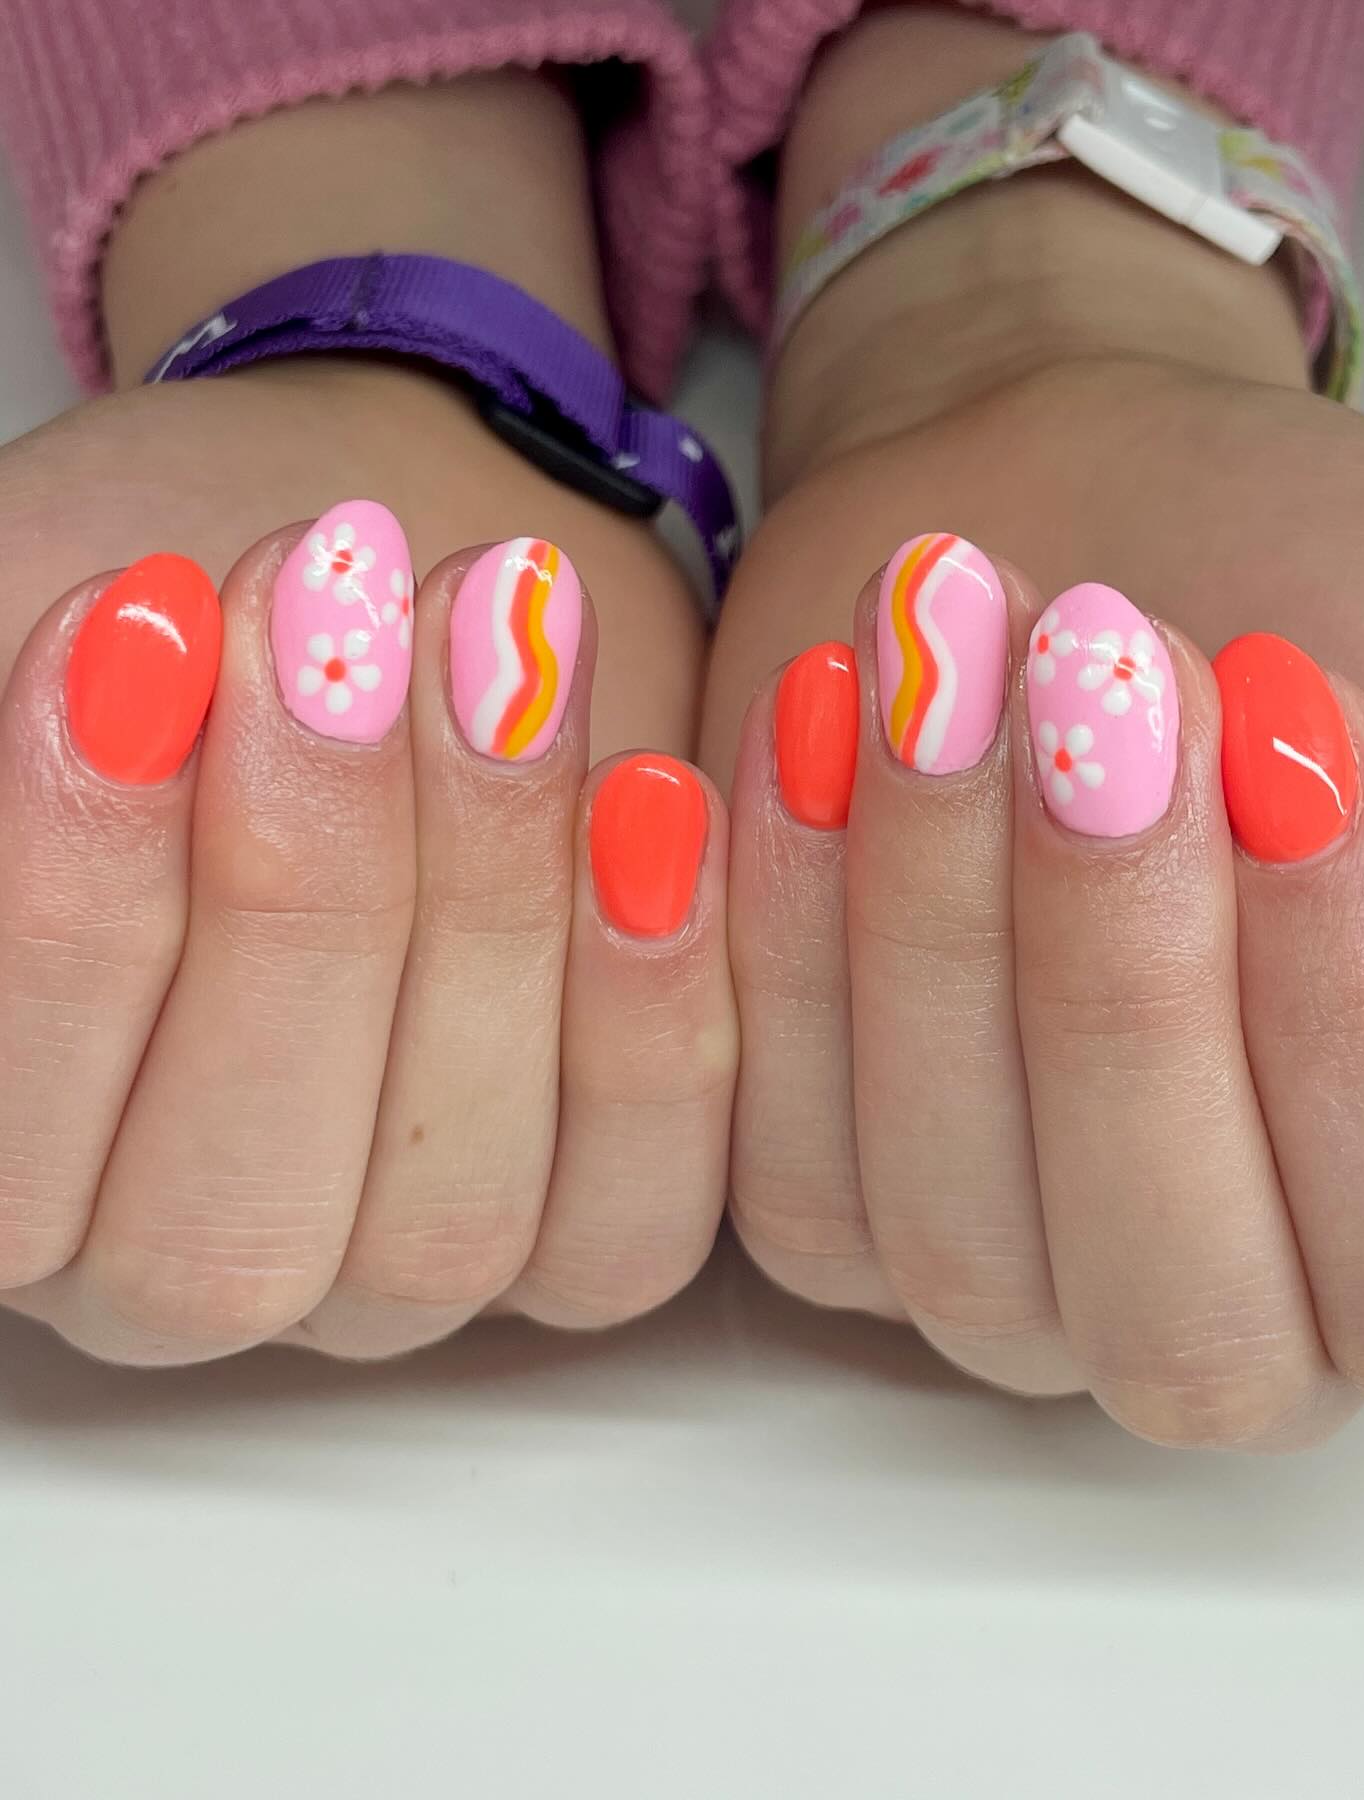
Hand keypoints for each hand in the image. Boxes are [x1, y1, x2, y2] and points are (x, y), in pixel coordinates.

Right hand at [0, 512, 735, 1362]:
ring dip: (488, 916)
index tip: (134, 631)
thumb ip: (50, 771)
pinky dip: (659, 1014)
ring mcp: (396, 1283)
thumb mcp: (84, 681)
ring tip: (506, 653)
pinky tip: (661, 801)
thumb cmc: (190, 645)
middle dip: (292, 903)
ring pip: (449, 1231)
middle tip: (336, 641)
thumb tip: (91, 733)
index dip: (73, 911)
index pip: (18, 1151)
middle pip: (229, 1232)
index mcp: (26, 1178)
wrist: (383, 619)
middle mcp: (191, 1274)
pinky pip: (635, 1220)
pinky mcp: (585, 1245)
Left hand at [722, 543, 1363, 1446]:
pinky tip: (784, 744)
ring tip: (948, 658)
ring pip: (949, 1224)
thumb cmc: (1292, 595)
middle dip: (1131, 971)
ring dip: (936, 930)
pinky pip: (773, 1159)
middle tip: (1112, 683)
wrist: (1062, 523)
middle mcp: (1207, 1303)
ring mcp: (994, 1274)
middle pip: (1172, 1283)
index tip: (1304, 728)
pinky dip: (767, 948)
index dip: (1362, 1016)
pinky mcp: (819, 1196)